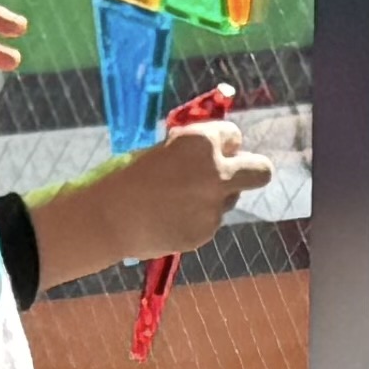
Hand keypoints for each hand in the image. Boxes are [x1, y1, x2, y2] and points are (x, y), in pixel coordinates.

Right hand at [28, 120, 264, 282]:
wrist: (107, 218)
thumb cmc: (126, 176)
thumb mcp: (162, 150)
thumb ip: (194, 151)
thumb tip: (216, 156)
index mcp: (202, 142)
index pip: (233, 135)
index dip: (221, 143)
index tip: (211, 149)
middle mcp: (216, 172)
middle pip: (261, 171)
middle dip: (253, 170)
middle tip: (235, 174)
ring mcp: (213, 206)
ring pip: (230, 199)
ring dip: (213, 197)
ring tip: (175, 200)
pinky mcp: (205, 232)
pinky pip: (210, 221)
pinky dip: (195, 219)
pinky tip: (168, 218)